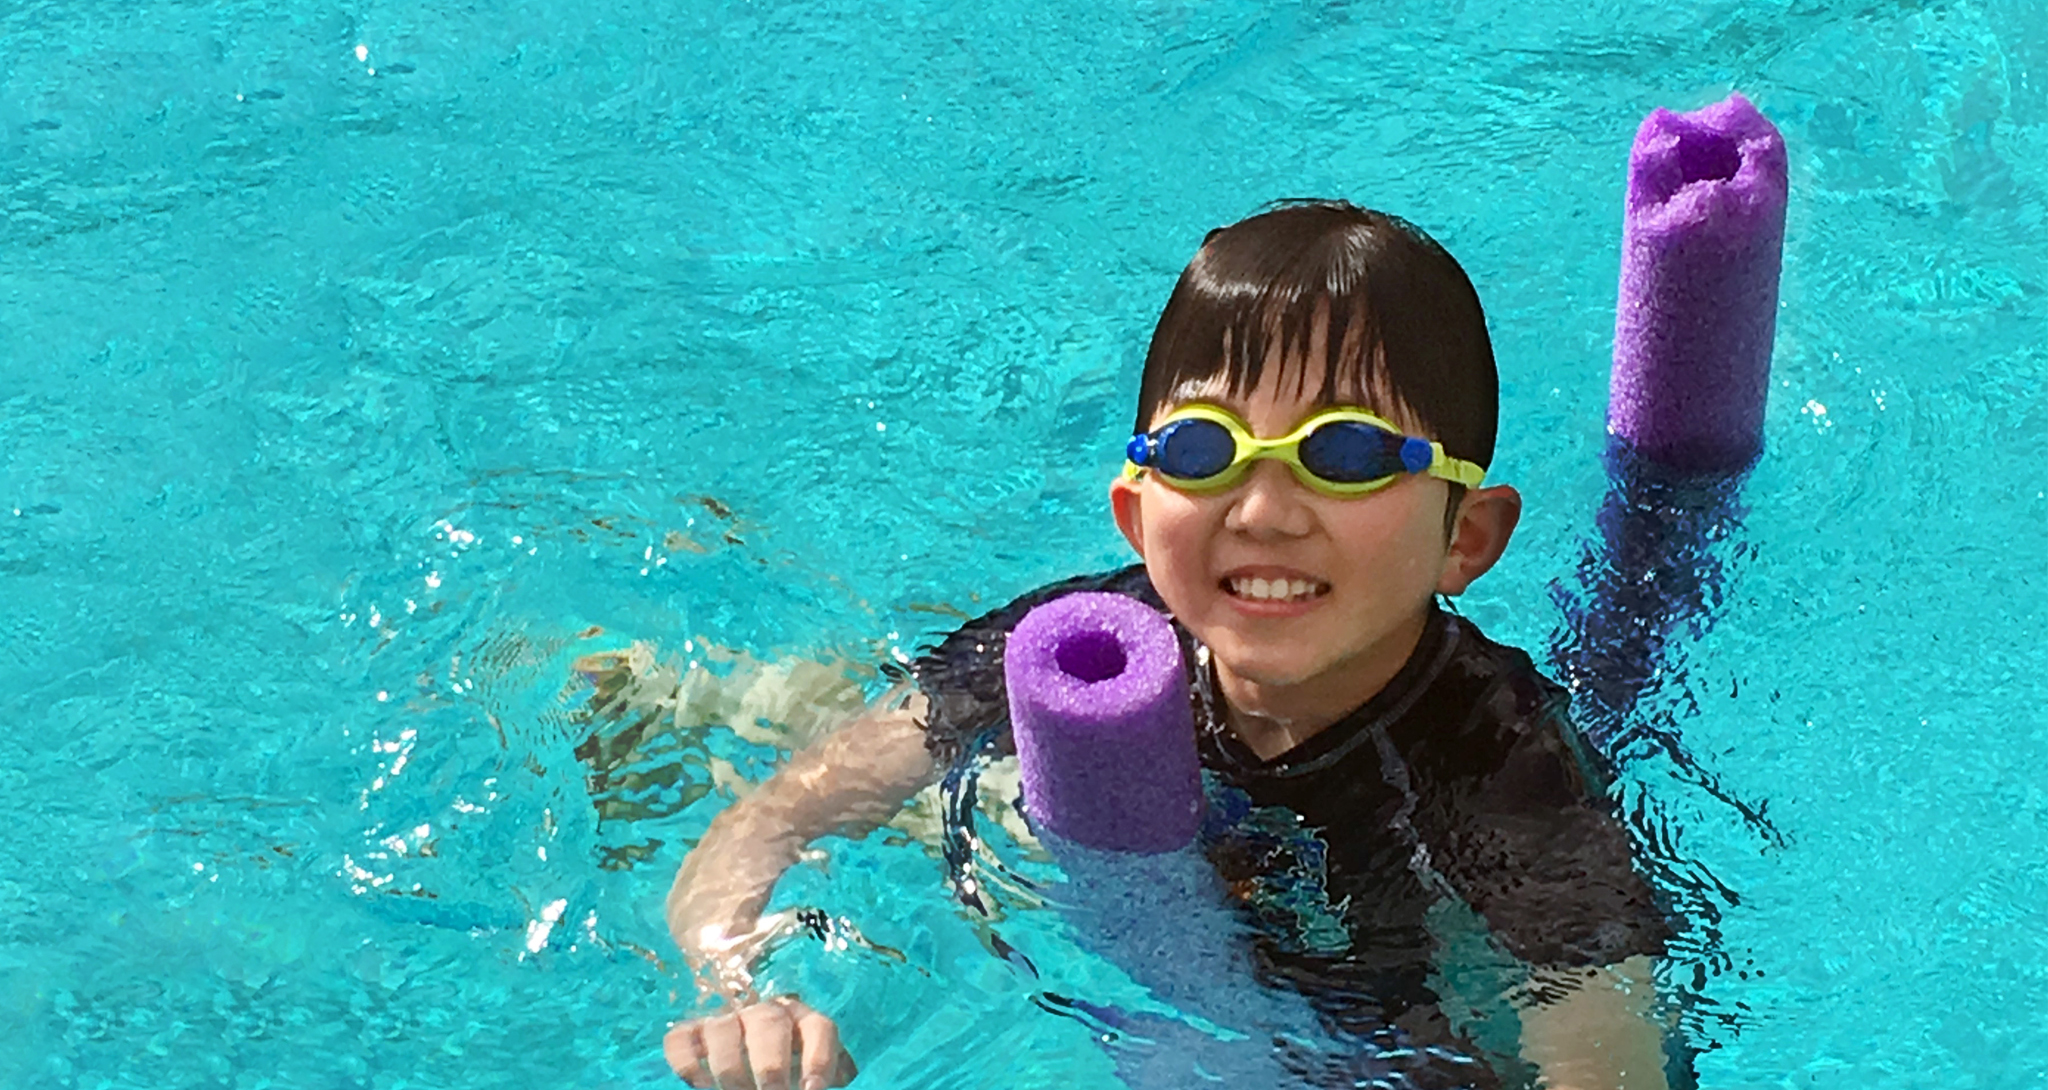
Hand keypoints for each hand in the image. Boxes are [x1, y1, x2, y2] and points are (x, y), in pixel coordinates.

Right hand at [663, 996, 857, 1089]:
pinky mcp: (690, 1031)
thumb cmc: (791, 1059)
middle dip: (771, 1065)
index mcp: (803, 1019)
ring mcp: (726, 1019)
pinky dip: (687, 1063)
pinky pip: (681, 1039)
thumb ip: (828, 1069)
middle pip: (769, 1023)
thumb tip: (844, 1078)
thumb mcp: (813, 1062)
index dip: (819, 1057)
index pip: (818, 1027)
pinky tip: (700, 1087)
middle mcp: (765, 1013)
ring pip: (723, 1029)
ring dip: (729, 1067)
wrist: (745, 1036)